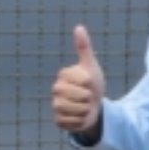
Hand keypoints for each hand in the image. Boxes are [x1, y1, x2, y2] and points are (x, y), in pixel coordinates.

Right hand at [51, 25, 106, 139]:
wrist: (92, 106)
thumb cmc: (91, 84)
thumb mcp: (91, 66)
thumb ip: (84, 47)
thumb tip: (79, 27)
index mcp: (63, 74)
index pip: (85, 81)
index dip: (92, 83)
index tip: (89, 83)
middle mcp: (56, 89)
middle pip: (83, 96)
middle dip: (90, 98)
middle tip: (87, 96)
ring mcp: (56, 105)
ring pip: (79, 110)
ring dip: (86, 110)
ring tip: (84, 106)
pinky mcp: (58, 120)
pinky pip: (75, 122)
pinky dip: (81, 121)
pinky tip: (79, 116)